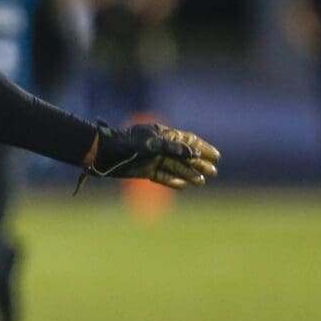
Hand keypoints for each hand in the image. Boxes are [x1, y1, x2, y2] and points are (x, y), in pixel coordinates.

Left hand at [76, 123, 219, 192]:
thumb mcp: (151, 144)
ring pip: (175, 166)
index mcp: (162, 135)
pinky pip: (162, 175)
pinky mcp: (144, 170)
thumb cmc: (127, 145)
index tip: (216, 156)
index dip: (202, 148)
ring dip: (189, 173)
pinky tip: (184, 185)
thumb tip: (194, 154)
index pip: (187, 140)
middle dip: (199, 163)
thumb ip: (172, 148)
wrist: (104, 154)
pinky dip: (173, 180)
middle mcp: (159, 146)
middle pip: (183, 155)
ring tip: (202, 181)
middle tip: (213, 172)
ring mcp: (152, 158)